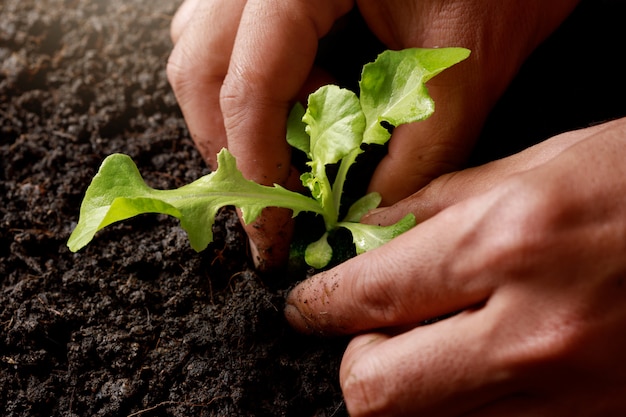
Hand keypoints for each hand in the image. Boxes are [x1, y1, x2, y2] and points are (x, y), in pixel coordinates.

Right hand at [167, 0, 577, 268]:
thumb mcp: (465, 69)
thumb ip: (418, 152)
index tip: (272, 230)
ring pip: (200, 49)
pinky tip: (298, 99)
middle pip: (200, 67)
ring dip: (236, 115)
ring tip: (296, 146)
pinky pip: (224, 34)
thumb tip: (367, 213)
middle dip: (232, 148)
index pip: (249, 83)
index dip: (255, 167)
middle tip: (273, 202)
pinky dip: (248, 82)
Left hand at [285, 118, 625, 415]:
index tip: (305, 306)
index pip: (366, 297)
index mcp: (507, 243)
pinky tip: (473, 360)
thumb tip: (369, 234)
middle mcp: (530, 331)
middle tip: (363, 328)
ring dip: (406, 385)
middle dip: (355, 361)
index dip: (318, 305)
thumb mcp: (539, 163)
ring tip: (421, 342)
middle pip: (377, 392)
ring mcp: (565, 391)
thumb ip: (440, 204)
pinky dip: (461, 403)